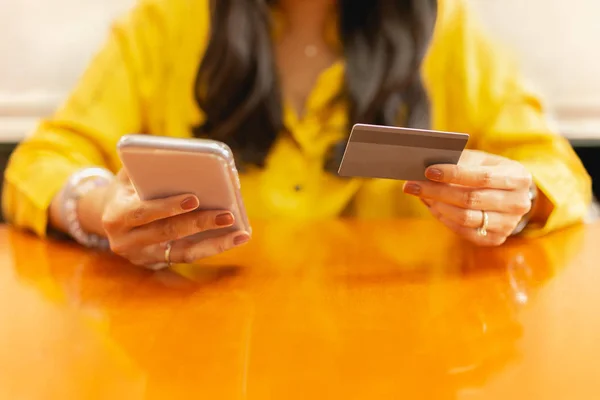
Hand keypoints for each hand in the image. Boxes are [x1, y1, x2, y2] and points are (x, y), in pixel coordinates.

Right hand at [100, 170, 249, 267]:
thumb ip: (149, 165)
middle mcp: (125, 241)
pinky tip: (235, 238)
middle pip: (167, 233)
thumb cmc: (128, 187)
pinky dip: (213, 248)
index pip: (143, 212)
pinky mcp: (157, 263)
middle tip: (228, 215)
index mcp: (116, 215)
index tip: (194, 199)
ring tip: (241, 233)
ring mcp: (141, 256)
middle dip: (200, 223)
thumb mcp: (129, 174)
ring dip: (215, 243)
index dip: (168, 207)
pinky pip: (188, 257)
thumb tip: (187, 158)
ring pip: (183, 253)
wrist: (109, 215)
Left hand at [403, 150, 534, 245]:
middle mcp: (518, 203)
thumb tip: (426, 170)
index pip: (482, 177)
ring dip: (437, 205)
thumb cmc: (489, 171)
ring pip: (465, 217)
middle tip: (411, 185)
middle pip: (471, 199)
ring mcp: (508, 224)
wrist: (510, 195)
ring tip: (420, 194)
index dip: (453, 174)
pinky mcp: (495, 239)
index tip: (428, 171)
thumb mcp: (480, 160)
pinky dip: (444, 218)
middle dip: (437, 191)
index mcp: (519, 177)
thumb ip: (459, 161)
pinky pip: (464, 231)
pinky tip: (432, 206)